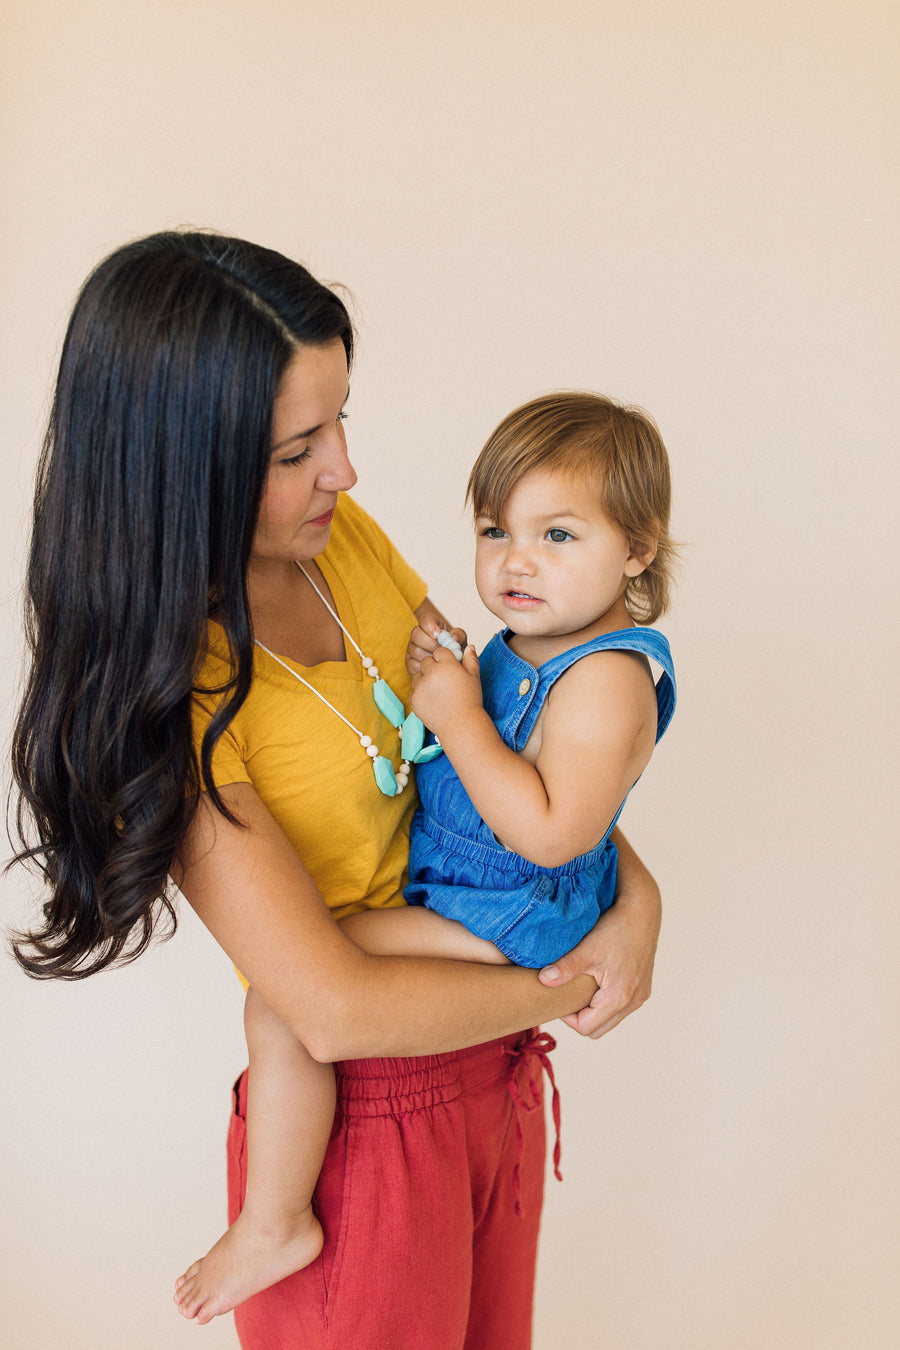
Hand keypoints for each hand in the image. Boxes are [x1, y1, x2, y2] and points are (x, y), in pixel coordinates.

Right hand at [406, 617, 467, 676]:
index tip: (439, 634)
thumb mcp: (460, 640)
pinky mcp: (409, 662)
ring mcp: (411, 648)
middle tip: (441, 650)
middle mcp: (417, 634)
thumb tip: (454, 637)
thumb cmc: (454, 649)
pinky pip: (413, 664)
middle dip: (430, 643)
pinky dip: (425, 667)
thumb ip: (459, 635)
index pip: (425, 619)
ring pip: (415, 650)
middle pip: (416, 635)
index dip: (430, 626)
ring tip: (440, 660)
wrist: (449, 663)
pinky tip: (434, 668)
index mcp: (430, 624)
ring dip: (429, 656)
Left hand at [410, 643, 481, 736]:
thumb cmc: (470, 701)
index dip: (444, 659)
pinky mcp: (414, 699)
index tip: (449, 668)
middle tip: (444, 680)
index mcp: (447, 665)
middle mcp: (431, 673)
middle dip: (433, 667)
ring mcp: (420, 686)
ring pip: (418, 675)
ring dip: (425, 679)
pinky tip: (434, 701)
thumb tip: (469, 646)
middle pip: (426, 661)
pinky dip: (421, 693)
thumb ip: (471, 659)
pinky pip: (414, 690)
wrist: (461, 726)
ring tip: (439, 692)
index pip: (439, 651)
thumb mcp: (474, 677)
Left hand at [537, 856, 660, 1038]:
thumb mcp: (588, 948)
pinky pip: (621, 1006)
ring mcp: (640, 995)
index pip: (586, 1028)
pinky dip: (606, 1000)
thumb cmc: (617, 928)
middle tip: (566, 993)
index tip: (557, 995)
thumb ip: (566, 967)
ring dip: (593, 1009)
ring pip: (611, 1018)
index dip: (567, 1017)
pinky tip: (596, 979)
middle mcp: (633, 1002)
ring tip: (580, 985)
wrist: (643, 910)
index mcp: (619, 998)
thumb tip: (543, 981)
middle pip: (599, 1028)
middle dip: (580, 1017)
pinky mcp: (643, 986)